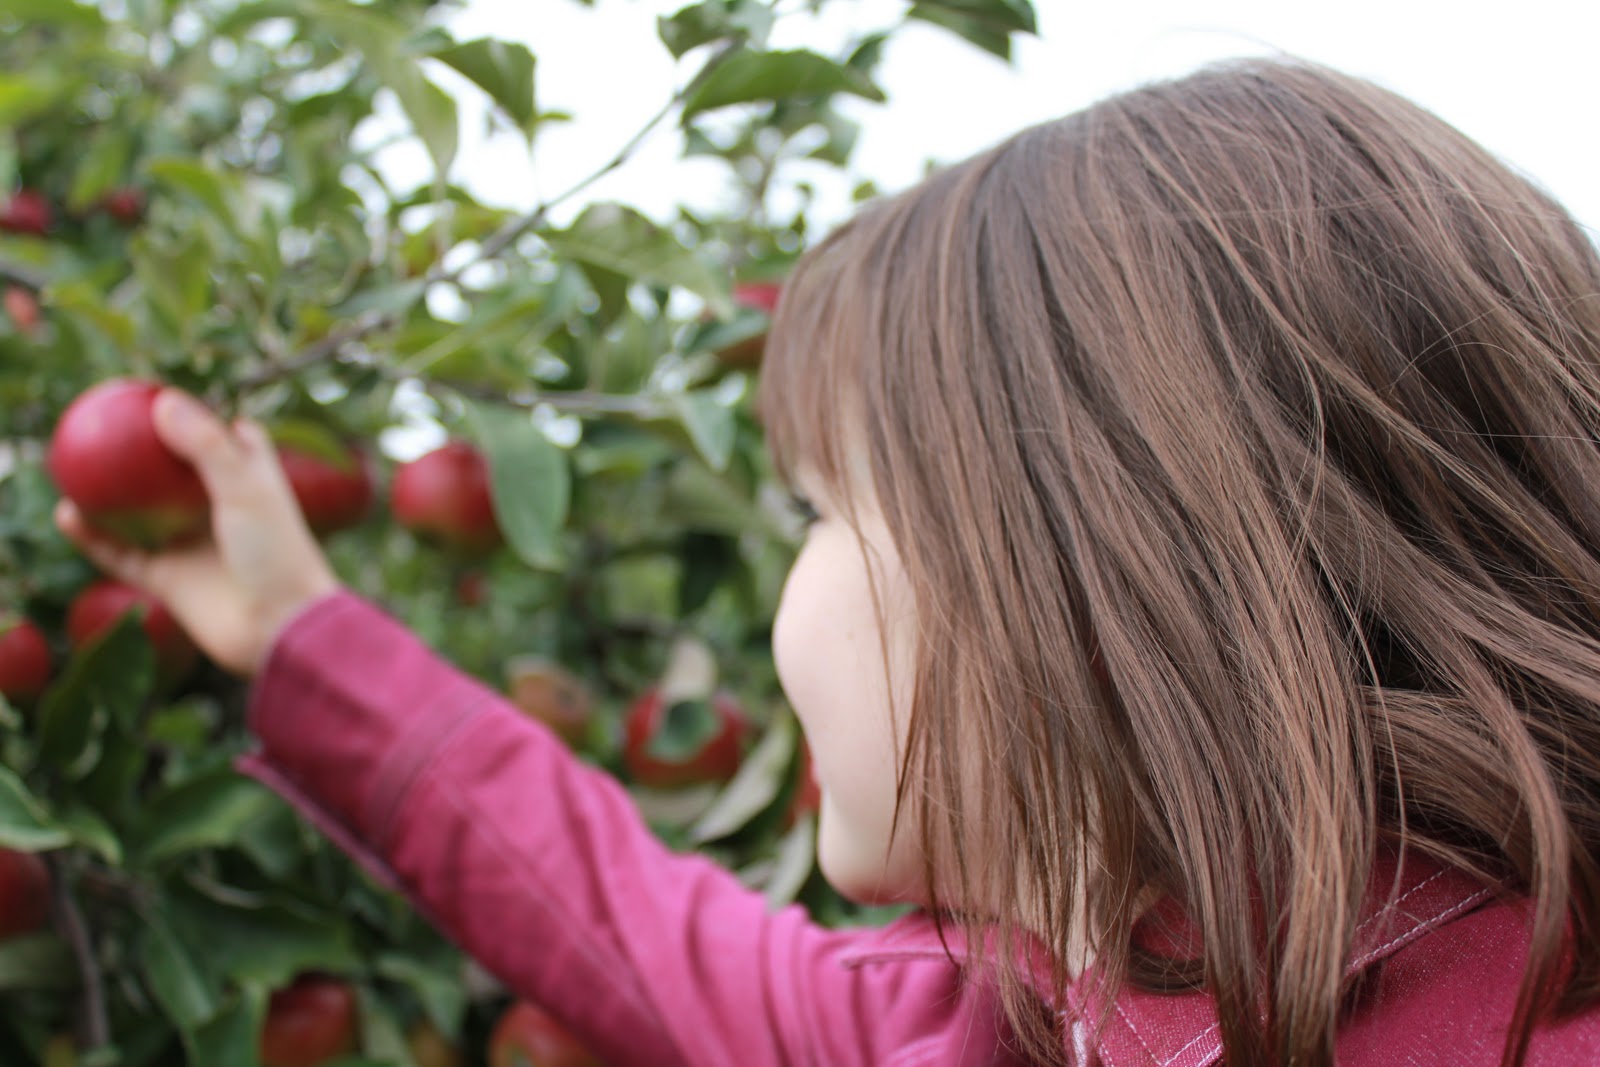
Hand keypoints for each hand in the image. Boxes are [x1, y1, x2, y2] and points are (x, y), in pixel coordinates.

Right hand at [54, 389, 341, 676]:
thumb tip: (162, 401)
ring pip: (144, 514)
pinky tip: (67, 513)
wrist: (279, 628)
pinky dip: (92, 537)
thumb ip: (207, 445)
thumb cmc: (277, 553)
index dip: (211, 417)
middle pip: (182, 472)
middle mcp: (221, 511)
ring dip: (114, 494)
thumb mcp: (247, 489)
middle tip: (110, 421)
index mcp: (252, 484)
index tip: (172, 396)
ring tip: (78, 464)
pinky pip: (121, 554)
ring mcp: (194, 545)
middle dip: (153, 449)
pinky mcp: (171, 579)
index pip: (235, 439)